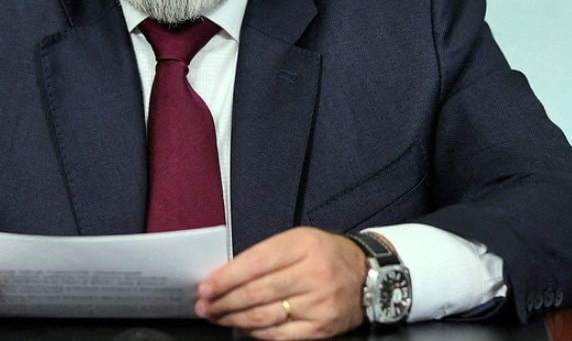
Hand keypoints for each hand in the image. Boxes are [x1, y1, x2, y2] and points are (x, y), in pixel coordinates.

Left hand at [195, 227, 366, 338]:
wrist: (368, 274)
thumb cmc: (324, 254)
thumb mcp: (298, 240)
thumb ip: (265, 255)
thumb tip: (225, 276)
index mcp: (302, 246)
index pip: (254, 264)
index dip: (225, 278)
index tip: (204, 287)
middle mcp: (312, 275)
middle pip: (256, 293)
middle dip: (223, 302)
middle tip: (204, 306)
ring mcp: (318, 304)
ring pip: (265, 316)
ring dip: (233, 319)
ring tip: (217, 316)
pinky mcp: (321, 328)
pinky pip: (280, 335)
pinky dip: (256, 333)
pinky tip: (243, 327)